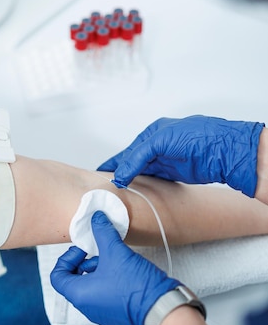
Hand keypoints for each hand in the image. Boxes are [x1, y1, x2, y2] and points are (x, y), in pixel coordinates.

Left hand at [50, 211, 179, 324]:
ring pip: (89, 286)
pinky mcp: (115, 313)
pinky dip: (107, 280)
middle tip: (97, 251)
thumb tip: (96, 218)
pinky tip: (123, 269)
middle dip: (83, 262)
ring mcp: (101, 312)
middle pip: (73, 280)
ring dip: (97, 269)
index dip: (67, 258)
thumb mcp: (116, 252)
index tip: (83, 249)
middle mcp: (87, 307)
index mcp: (80, 295)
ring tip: (114, 258)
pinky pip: (103, 294)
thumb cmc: (136, 286)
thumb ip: (102, 232)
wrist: (162, 309)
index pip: (57, 276)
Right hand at [98, 115, 263, 196]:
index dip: (115, 162)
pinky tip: (136, 191)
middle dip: (120, 172)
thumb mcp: (161, 141)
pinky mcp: (176, 173)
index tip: (100, 172)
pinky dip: (145, 185)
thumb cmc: (198, 137)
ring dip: (131, 180)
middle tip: (105, 184)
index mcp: (154, 133)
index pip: (128, 151)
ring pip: (143, 172)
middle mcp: (159, 146)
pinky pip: (155, 180)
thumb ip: (139, 156)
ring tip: (116, 190)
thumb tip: (121, 173)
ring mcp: (167, 160)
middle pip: (134, 162)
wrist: (225, 152)